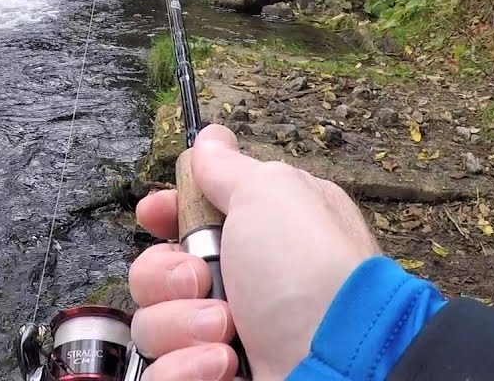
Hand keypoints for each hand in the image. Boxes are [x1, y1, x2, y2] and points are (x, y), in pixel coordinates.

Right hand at [127, 124, 380, 380]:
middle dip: (168, 275)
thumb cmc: (311, 272)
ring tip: (227, 331)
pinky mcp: (211, 375)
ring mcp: (222, 335)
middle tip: (203, 280)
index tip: (156, 214)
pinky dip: (187, 367)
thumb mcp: (270, 193)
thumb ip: (228, 167)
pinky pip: (162, 371)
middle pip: (155, 271)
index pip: (183, 218)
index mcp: (253, 233)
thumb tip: (211, 138)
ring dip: (182, 323)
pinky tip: (223, 364)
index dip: (163, 213)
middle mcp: (236, 284)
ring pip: (153, 322)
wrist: (340, 361)